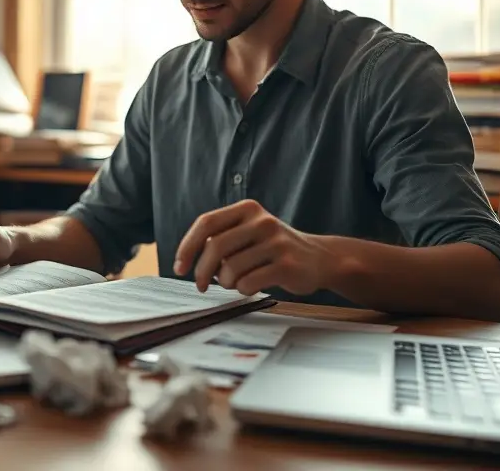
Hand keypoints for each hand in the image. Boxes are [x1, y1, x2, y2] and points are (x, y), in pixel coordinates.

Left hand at [174, 199, 327, 296]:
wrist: (319, 258)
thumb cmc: (274, 249)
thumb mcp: (249, 232)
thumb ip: (222, 239)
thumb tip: (189, 260)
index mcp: (248, 210)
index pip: (206, 222)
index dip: (187, 246)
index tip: (180, 267)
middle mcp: (261, 221)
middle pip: (215, 247)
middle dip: (201, 271)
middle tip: (200, 285)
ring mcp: (276, 242)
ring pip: (231, 269)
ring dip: (226, 283)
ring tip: (235, 283)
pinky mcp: (287, 265)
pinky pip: (249, 283)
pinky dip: (243, 290)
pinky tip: (251, 286)